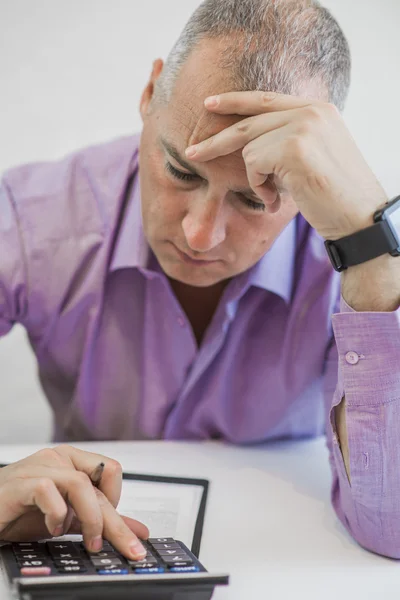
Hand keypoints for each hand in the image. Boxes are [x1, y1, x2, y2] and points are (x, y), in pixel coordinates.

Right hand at [0, 445, 148, 559]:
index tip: (112, 526)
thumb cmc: (21, 510)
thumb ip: (100, 519)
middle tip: (128, 548)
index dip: (117, 500)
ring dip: (90, 518)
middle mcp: (58, 459)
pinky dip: (56, 514)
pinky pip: (47, 491)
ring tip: (88, 541)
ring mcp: (39, 468)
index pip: (111, 471)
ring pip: (80, 483)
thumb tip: (137, 531)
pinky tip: (53, 528)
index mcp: (72, 460)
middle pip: (99, 484)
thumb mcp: (68, 517)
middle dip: (116, 523)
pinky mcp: (21, 484)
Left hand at [185, 92, 387, 240]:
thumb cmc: (335, 197)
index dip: (235, 101)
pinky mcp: (293, 146)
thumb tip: (250, 145)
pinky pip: (253, 164)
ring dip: (256, 179)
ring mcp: (303, 125)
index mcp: (318, 110)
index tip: (210, 104)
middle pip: (249, 120)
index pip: (267, 98)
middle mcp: (311, 111)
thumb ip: (287, 142)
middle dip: (215, 139)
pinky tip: (278, 199)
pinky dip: (259, 187)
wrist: (358, 217)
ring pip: (249, 147)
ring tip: (276, 196)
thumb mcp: (314, 159)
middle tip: (191, 152)